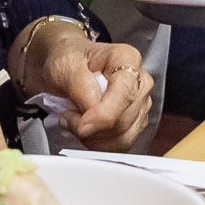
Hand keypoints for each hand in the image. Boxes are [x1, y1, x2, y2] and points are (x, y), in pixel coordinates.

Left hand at [20, 19, 154, 150]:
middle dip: (90, 126)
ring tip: (74, 119)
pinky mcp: (134, 124)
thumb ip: (80, 87)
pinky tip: (84, 128)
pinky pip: (118, 146)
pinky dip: (96, 143)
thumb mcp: (65, 64)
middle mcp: (140, 82)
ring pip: (122, 138)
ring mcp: (140, 105)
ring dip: (92, 137)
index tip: (81, 124)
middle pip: (124, 120)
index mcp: (127, 59)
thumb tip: (93, 113)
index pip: (126, 94)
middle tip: (68, 114)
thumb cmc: (67, 59)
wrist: (64, 67)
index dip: (103, 115)